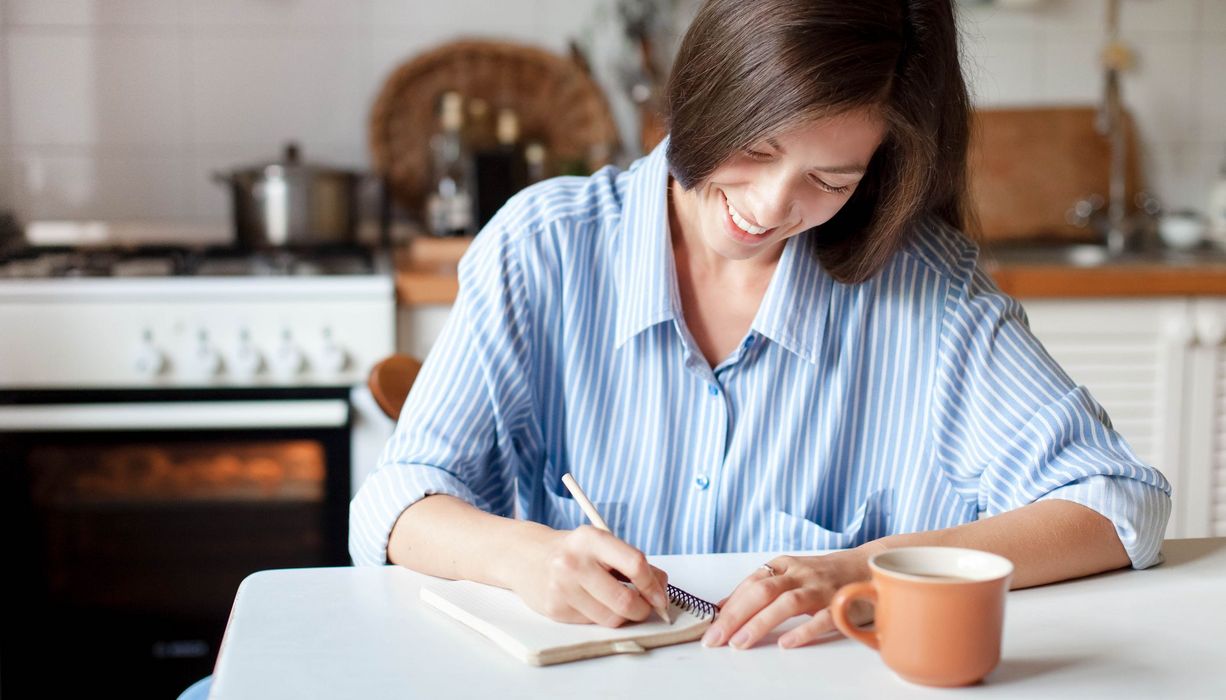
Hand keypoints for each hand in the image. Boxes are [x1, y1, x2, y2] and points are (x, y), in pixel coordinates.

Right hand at [509, 525, 669, 626]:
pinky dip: (601, 617)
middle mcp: (575, 562)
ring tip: (618, 603)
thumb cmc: (573, 551)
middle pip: (625, 600)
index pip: (635, 564)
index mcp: (592, 539)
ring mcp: (563, 588)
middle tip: (646, 608)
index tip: (660, 597)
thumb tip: (661, 588)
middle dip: (642, 609)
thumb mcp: (602, 545)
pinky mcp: (555, 609)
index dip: (653, 586)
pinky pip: (593, 623)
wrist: (526, 557)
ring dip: (623, 616)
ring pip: (611, 617)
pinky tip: (592, 603)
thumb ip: (633, 562)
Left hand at [702, 550, 873, 649]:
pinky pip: (822, 618)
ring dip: (760, 623)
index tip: (710, 627)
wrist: (871, 565)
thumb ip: (761, 589)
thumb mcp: (791, 575)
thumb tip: (724, 608)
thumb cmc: (825, 575)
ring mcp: (822, 589)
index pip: (750, 584)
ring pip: (787, 603)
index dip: (728, 606)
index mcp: (785, 565)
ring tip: (740, 643)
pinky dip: (803, 630)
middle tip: (716, 639)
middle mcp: (800, 574)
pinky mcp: (843, 605)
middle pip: (762, 591)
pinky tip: (786, 643)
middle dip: (735, 616)